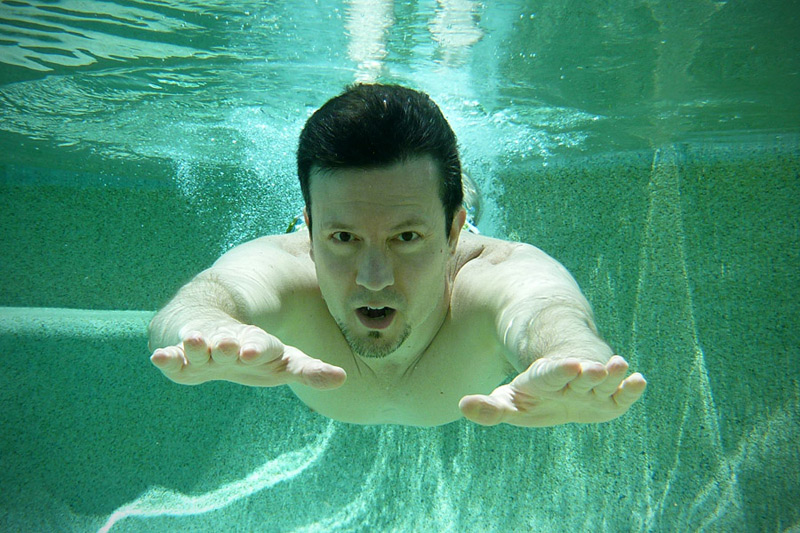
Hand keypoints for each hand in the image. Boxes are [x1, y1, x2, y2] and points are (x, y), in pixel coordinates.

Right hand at [150, 323, 346, 389]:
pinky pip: (175, 355)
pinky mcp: (184, 355)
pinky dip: (169, 356)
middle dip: (229, 346)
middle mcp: (232, 342)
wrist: (212, 326)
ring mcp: (206, 346)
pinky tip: (159, 357)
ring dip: (198, 344)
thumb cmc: (255, 351)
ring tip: (193, 342)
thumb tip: (342, 378)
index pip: (263, 346)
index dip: (259, 348)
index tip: (254, 352)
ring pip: (202, 344)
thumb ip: (309, 370)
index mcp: (259, 344)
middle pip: (230, 344)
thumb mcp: (283, 362)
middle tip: (228, 346)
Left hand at [459, 355, 645, 426]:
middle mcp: (570, 381)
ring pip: (603, 381)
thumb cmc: (533, 394)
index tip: (571, 366)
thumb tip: (462, 406)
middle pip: (580, 377)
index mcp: (543, 380)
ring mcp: (592, 388)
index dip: (559, 372)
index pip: (549, 375)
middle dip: (588, 373)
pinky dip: (631, 388)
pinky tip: (640, 380)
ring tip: (620, 365)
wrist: (562, 378)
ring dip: (611, 374)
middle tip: (595, 368)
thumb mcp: (509, 402)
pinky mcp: (610, 399)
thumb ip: (489, 408)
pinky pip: (621, 394)